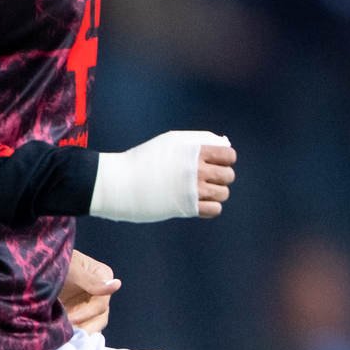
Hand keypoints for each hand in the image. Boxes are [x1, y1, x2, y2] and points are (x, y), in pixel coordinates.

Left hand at [59, 249, 120, 333]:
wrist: (33, 266)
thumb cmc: (54, 262)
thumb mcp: (72, 270)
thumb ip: (92, 281)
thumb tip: (117, 285)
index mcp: (103, 277)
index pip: (101, 304)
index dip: (86, 314)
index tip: (70, 319)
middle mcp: (99, 292)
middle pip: (100, 317)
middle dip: (86, 327)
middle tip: (70, 335)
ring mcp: (87, 303)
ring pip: (92, 324)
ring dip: (80, 332)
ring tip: (66, 336)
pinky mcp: (76, 312)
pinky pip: (80, 326)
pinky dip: (73, 332)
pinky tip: (63, 335)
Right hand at [90, 131, 235, 221]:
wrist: (120, 183)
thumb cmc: (145, 159)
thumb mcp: (171, 141)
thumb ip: (199, 140)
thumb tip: (224, 144)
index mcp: (193, 150)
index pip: (229, 155)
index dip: (224, 159)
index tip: (213, 163)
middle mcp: (196, 169)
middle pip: (228, 175)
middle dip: (221, 177)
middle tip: (205, 179)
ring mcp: (192, 190)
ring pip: (223, 194)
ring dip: (215, 193)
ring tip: (200, 191)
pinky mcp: (186, 208)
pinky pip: (214, 210)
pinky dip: (210, 207)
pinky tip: (198, 203)